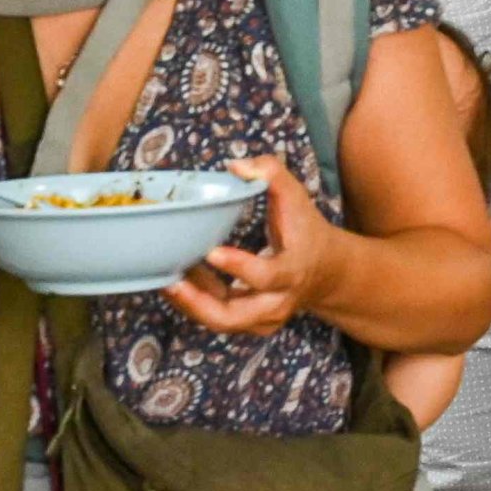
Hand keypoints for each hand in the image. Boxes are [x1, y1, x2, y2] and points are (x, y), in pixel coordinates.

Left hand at [171, 154, 342, 333]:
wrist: (325, 271)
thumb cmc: (305, 230)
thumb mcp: (297, 198)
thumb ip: (272, 174)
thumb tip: (235, 166)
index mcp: (292, 271)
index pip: (267, 276)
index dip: (239, 266)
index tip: (211, 251)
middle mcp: (277, 302)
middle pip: (234, 316)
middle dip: (198, 303)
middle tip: (171, 282)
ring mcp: (262, 318)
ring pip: (219, 321)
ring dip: (189, 303)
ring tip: (165, 280)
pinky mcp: (248, 324)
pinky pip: (216, 317)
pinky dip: (194, 301)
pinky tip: (178, 280)